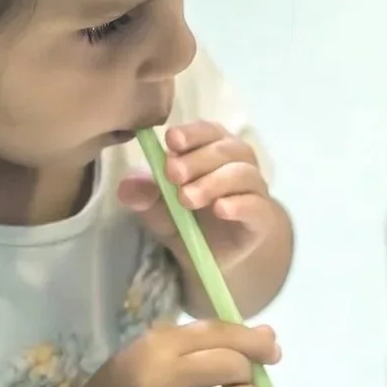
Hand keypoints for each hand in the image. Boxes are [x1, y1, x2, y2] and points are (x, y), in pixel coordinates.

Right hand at [69, 320, 280, 386]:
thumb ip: (206, 340)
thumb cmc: (124, 385)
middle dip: (248, 369)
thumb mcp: (151, 351)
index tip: (271, 346)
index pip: (219, 334)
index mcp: (156, 347)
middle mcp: (166, 380)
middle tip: (240, 375)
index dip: (252, 339)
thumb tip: (268, 336)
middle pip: (235, 366)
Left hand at [117, 121, 284, 270]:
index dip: (192, 133)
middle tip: (172, 175)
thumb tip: (125, 187)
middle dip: (197, 159)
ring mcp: (252, 190)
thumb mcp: (159, 209)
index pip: (208, 130)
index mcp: (213, 149)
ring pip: (242, 174)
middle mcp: (238, 163)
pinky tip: (221, 209)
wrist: (216, 256)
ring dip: (213, 182)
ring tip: (187, 199)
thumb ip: (146, 196)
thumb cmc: (188, 220)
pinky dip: (239, 205)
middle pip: (225, 149)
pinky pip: (256, 205)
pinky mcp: (261, 218)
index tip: (171, 141)